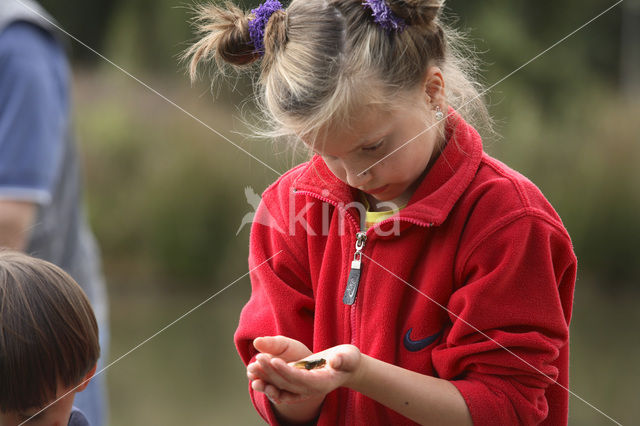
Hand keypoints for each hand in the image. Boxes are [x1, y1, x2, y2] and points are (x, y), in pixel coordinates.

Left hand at [247, 338, 361, 404]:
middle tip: (258, 359)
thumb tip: (334, 360)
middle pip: (287, 383)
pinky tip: (256, 376)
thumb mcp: (349, 357)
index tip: (274, 360)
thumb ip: (343, 360)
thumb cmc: (349, 360)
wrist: (346, 369)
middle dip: (271, 371)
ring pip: (280, 385)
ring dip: (266, 376)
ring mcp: (301, 387)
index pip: (300, 379)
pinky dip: (267, 381)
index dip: (286, 371)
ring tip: (252, 366)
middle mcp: (309, 389)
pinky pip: (279, 385)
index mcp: (321, 384)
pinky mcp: (296, 382)